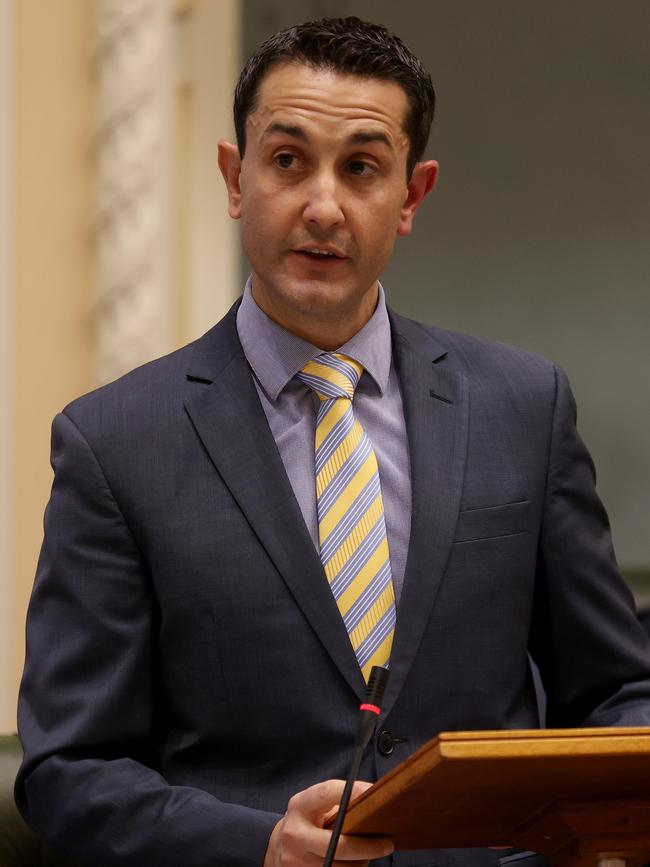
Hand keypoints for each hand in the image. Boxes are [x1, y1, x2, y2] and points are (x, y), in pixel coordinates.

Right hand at [264, 779, 393, 866]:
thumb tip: (371, 798)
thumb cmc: (305, 821)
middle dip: (367, 847)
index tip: (374, 794)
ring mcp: (296, 860)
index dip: (354, 792)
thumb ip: (337, 801)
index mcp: (299, 806)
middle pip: (339, 845)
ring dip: (359, 862)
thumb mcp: (313, 805)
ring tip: (365, 854)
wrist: (276, 848)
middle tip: (386, 844)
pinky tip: (352, 863)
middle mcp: (295, 834)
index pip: (328, 793)